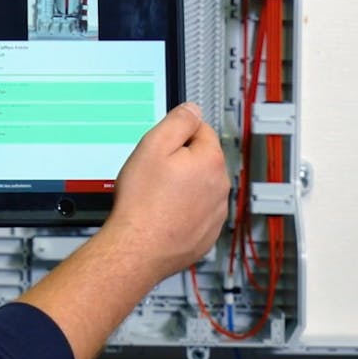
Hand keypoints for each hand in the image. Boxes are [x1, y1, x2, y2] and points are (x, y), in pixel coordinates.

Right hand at [102, 103, 228, 278]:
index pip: (201, 130)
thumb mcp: (152, 146)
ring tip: (157, 196)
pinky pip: (198, 212)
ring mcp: (216, 213)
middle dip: (181, 161)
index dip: (177, 134)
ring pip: (201, 187)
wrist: (137, 248)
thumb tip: (192, 109)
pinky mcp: (207, 234)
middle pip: (202, 159)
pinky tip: (163, 214)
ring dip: (184, 186)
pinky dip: (184, 210)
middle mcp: (220, 187)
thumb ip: (177, 122)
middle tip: (154, 172)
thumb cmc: (142, 202)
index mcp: (210, 161)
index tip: (161, 146)